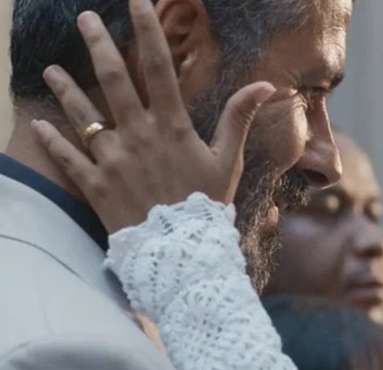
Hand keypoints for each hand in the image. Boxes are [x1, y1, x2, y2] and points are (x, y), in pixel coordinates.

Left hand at [31, 0, 275, 233]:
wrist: (182, 251)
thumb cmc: (207, 204)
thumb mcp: (228, 160)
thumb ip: (239, 118)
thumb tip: (265, 85)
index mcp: (171, 126)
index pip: (159, 68)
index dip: (148, 30)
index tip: (137, 2)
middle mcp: (136, 135)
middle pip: (113, 80)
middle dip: (98, 44)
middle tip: (84, 19)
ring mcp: (112, 159)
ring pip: (82, 115)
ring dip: (65, 89)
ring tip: (51, 69)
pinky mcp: (94, 185)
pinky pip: (68, 158)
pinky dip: (52, 141)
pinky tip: (38, 126)